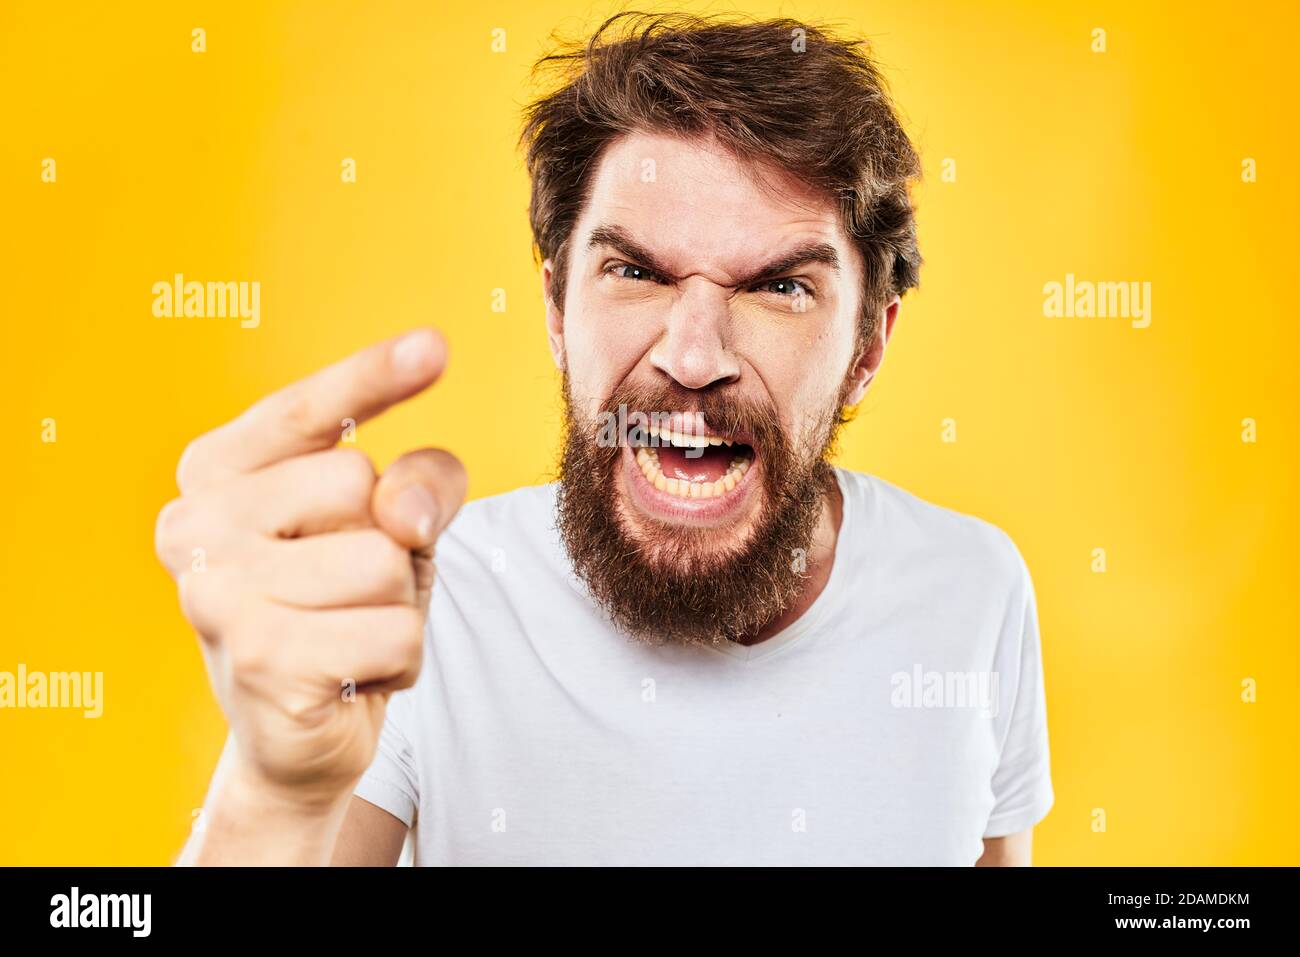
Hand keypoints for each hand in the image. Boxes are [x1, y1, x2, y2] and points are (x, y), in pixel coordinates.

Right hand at [155, 329, 465, 811]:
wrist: (292, 734)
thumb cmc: (338, 609)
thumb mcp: (392, 526)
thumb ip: (418, 484)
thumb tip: (403, 511)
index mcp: (213, 472)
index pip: (307, 410)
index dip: (371, 376)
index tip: (434, 345)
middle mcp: (193, 523)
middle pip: (362, 485)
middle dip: (389, 547)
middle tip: (344, 592)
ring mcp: (216, 592)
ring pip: (388, 564)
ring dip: (398, 610)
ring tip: (347, 635)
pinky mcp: (259, 658)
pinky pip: (398, 633)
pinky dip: (399, 662)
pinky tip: (349, 677)